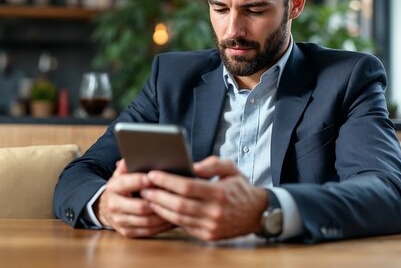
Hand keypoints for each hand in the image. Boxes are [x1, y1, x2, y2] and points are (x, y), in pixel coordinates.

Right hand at [95, 159, 173, 237]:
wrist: (108, 206)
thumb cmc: (123, 186)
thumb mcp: (123, 172)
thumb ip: (129, 164)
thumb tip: (133, 154)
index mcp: (113, 187)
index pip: (126, 183)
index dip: (140, 181)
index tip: (153, 178)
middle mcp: (114, 205)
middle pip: (140, 206)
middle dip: (158, 201)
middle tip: (175, 196)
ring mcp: (120, 220)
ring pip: (147, 221)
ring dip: (164, 215)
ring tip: (178, 208)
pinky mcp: (127, 232)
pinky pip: (149, 231)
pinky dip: (162, 226)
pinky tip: (173, 218)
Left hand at [140, 156, 267, 240]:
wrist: (256, 214)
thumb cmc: (239, 187)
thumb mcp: (231, 168)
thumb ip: (213, 164)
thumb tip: (193, 165)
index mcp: (220, 193)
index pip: (187, 187)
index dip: (167, 181)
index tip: (153, 174)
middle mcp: (215, 212)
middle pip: (179, 204)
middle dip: (158, 195)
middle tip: (144, 187)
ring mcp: (211, 226)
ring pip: (178, 218)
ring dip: (160, 208)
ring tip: (148, 197)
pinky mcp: (208, 236)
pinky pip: (184, 226)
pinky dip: (170, 218)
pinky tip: (160, 208)